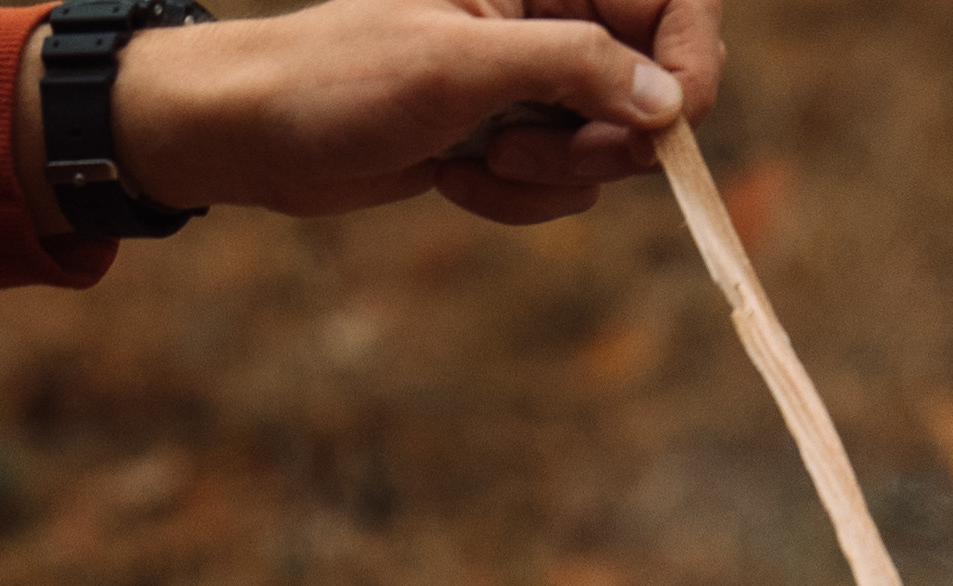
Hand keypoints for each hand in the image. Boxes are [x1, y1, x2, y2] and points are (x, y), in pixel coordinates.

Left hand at [18, 0, 718, 236]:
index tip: (669, 126)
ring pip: (608, 149)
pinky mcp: (509, 135)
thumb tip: (671, 104)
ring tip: (474, 160)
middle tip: (525, 155)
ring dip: (548, 180)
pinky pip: (560, 187)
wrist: (261, 134)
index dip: (691, 65)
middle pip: (651, 87)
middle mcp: (548, 16)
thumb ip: (575, 68)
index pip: (673, 5)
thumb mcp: (462, 66)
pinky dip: (516, 200)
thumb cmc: (341, 79)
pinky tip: (453, 178)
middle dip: (603, 141)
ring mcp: (530, 81)